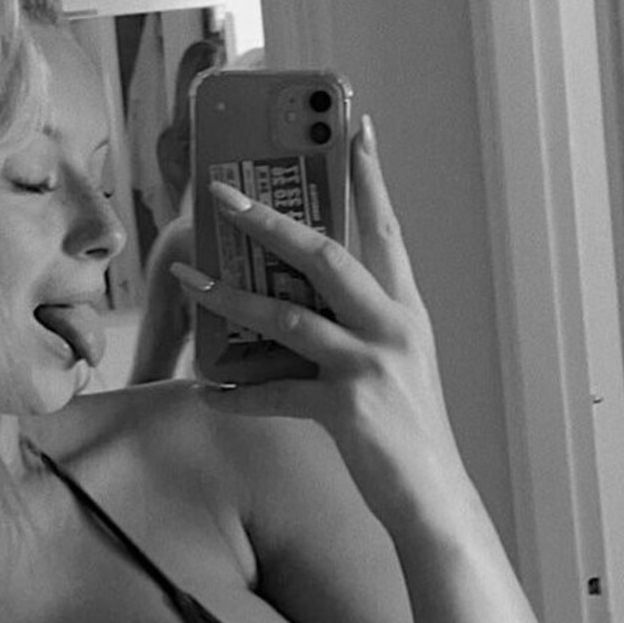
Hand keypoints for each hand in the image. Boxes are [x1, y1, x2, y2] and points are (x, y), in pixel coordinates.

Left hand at [173, 118, 470, 536]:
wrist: (432, 496)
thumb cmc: (405, 432)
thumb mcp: (394, 367)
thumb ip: (356, 329)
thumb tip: (294, 303)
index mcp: (406, 311)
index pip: (386, 229)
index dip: (369, 177)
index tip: (354, 126)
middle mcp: (392, 327)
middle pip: (325, 253)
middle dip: (269, 219)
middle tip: (224, 193)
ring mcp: (370, 365)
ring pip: (288, 315)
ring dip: (231, 298)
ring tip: (191, 282)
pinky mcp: (347, 408)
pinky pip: (276, 393)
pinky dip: (237, 394)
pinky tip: (207, 392)